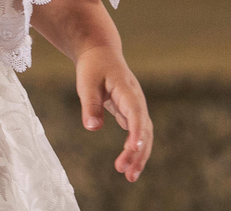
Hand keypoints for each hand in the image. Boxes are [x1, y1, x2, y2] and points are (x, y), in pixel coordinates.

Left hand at [74, 44, 152, 181]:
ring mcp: (136, 107)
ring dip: (138, 155)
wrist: (101, 53)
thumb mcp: (87, 83)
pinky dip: (134, 149)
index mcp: (127, 90)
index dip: (136, 131)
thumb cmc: (93, 67)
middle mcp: (136, 101)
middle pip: (143, 130)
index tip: (133, 148)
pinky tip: (127, 164)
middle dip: (137, 152)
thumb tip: (92, 128)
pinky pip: (136, 134)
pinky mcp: (131, 113)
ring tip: (129, 176)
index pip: (135, 113)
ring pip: (143, 135)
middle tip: (126, 172)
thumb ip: (90, 104)